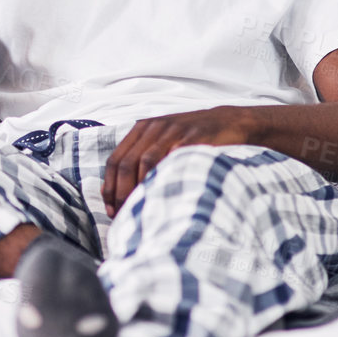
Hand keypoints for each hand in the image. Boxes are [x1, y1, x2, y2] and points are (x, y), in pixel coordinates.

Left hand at [103, 106, 257, 216]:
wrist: (229, 122)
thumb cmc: (191, 139)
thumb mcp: (161, 144)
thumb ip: (137, 162)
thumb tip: (109, 192)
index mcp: (142, 129)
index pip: (114, 160)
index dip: (110, 188)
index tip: (111, 210)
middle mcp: (154, 128)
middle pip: (126, 164)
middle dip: (122, 193)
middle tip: (124, 215)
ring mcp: (173, 132)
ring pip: (145, 162)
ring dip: (140, 189)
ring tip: (141, 210)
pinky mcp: (192, 138)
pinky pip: (173, 160)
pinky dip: (165, 178)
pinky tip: (164, 196)